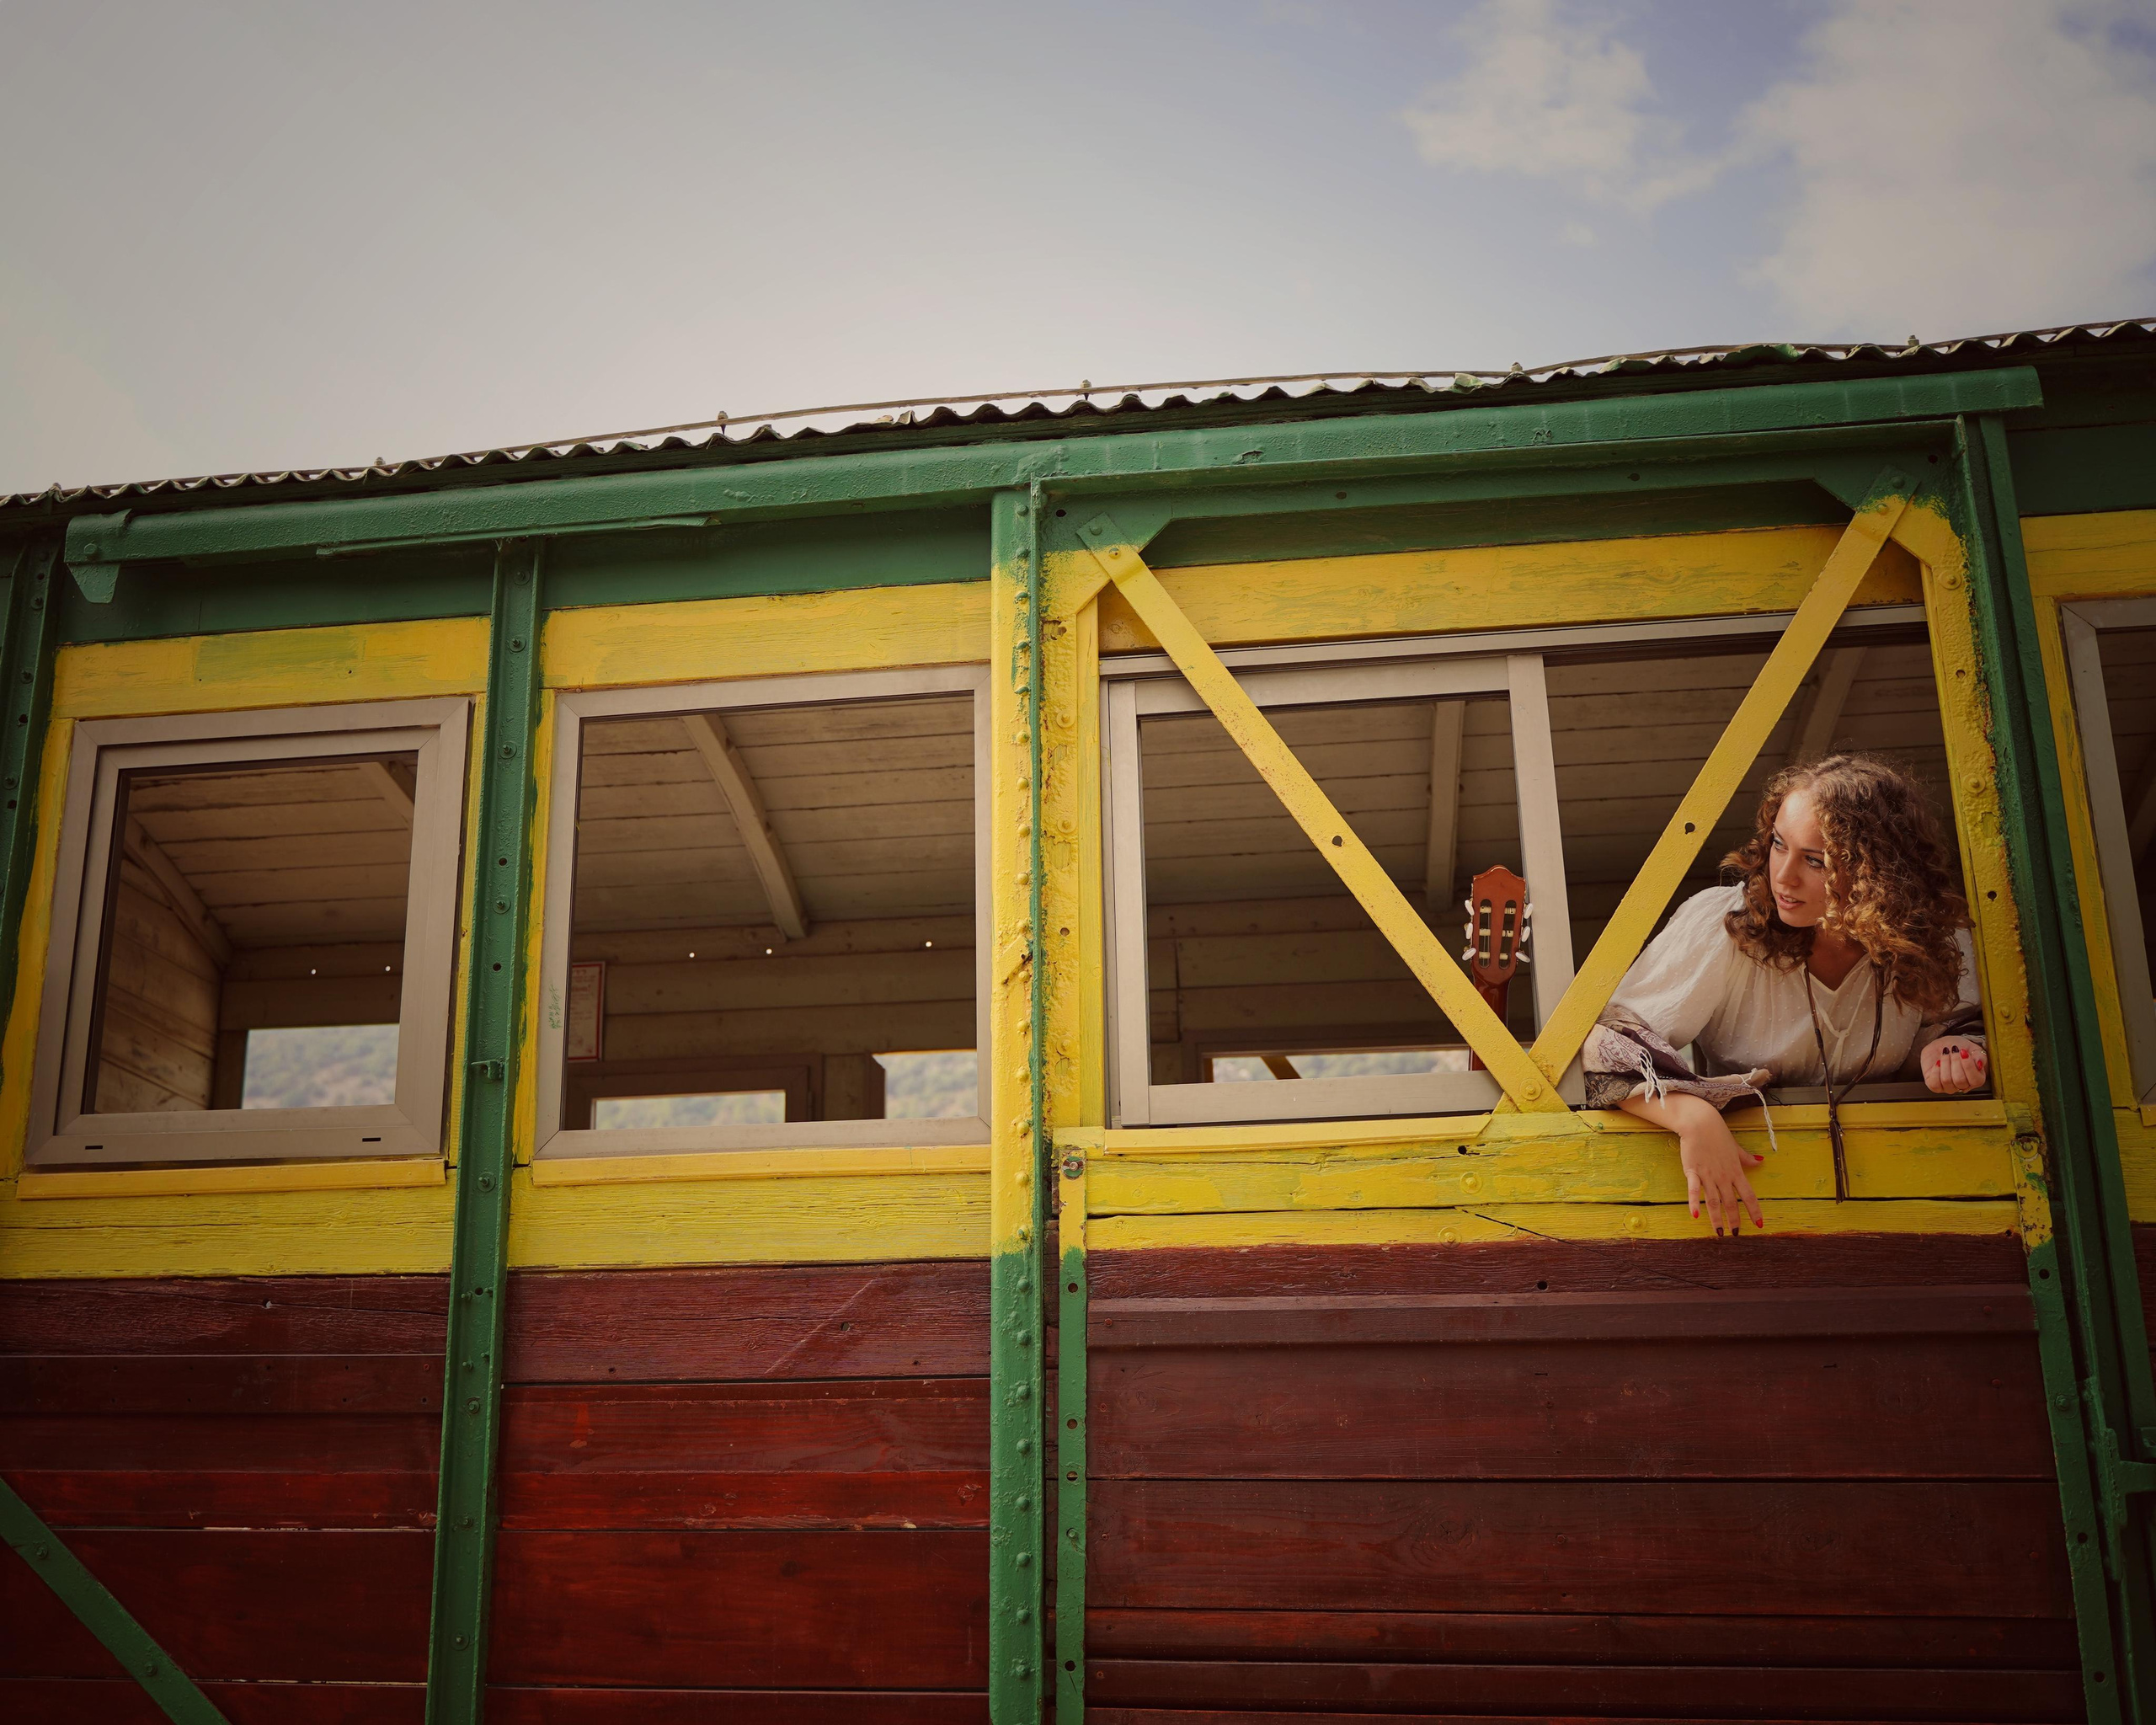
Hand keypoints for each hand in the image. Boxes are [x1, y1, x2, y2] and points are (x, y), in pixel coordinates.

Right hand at [1674, 1101, 1764, 1234]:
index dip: (1755, 1211)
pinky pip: (1693, 1190)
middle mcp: (1723, 1176)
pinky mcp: (1693, 1171)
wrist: (1700, 1123)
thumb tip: (1761, 1161)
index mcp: (1736, 1171)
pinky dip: (1694, 1203)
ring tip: (1719, 1232)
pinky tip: (1695, 1215)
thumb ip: (1747, 1158)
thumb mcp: (1735, 1147)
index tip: (1759, 1224)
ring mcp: (1708, 1175)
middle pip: (1731, 1202)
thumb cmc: (1718, 1135)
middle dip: (1734, 1220)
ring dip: (1716, 1218)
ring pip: (1713, 1201)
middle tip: (1735, 1234)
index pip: (1749, 1195)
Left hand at [1921, 1037, 1986, 1092]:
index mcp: (1976, 1079)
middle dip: (1955, 1061)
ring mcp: (1949, 1087)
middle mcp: (1963, 1086)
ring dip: (1945, 1063)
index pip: (1976, 1080)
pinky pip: (1934, 1084)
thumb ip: (1979, 1056)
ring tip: (1945, 1053)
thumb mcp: (1973, 1049)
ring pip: (1946, 1080)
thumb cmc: (1960, 1048)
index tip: (1963, 1052)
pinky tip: (1938, 1062)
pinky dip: (1935, 1070)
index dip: (1969, 1066)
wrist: (1943, 1045)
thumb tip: (1979, 1064)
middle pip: (1960, 1080)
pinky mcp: (1935, 1085)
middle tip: (1953, 1050)